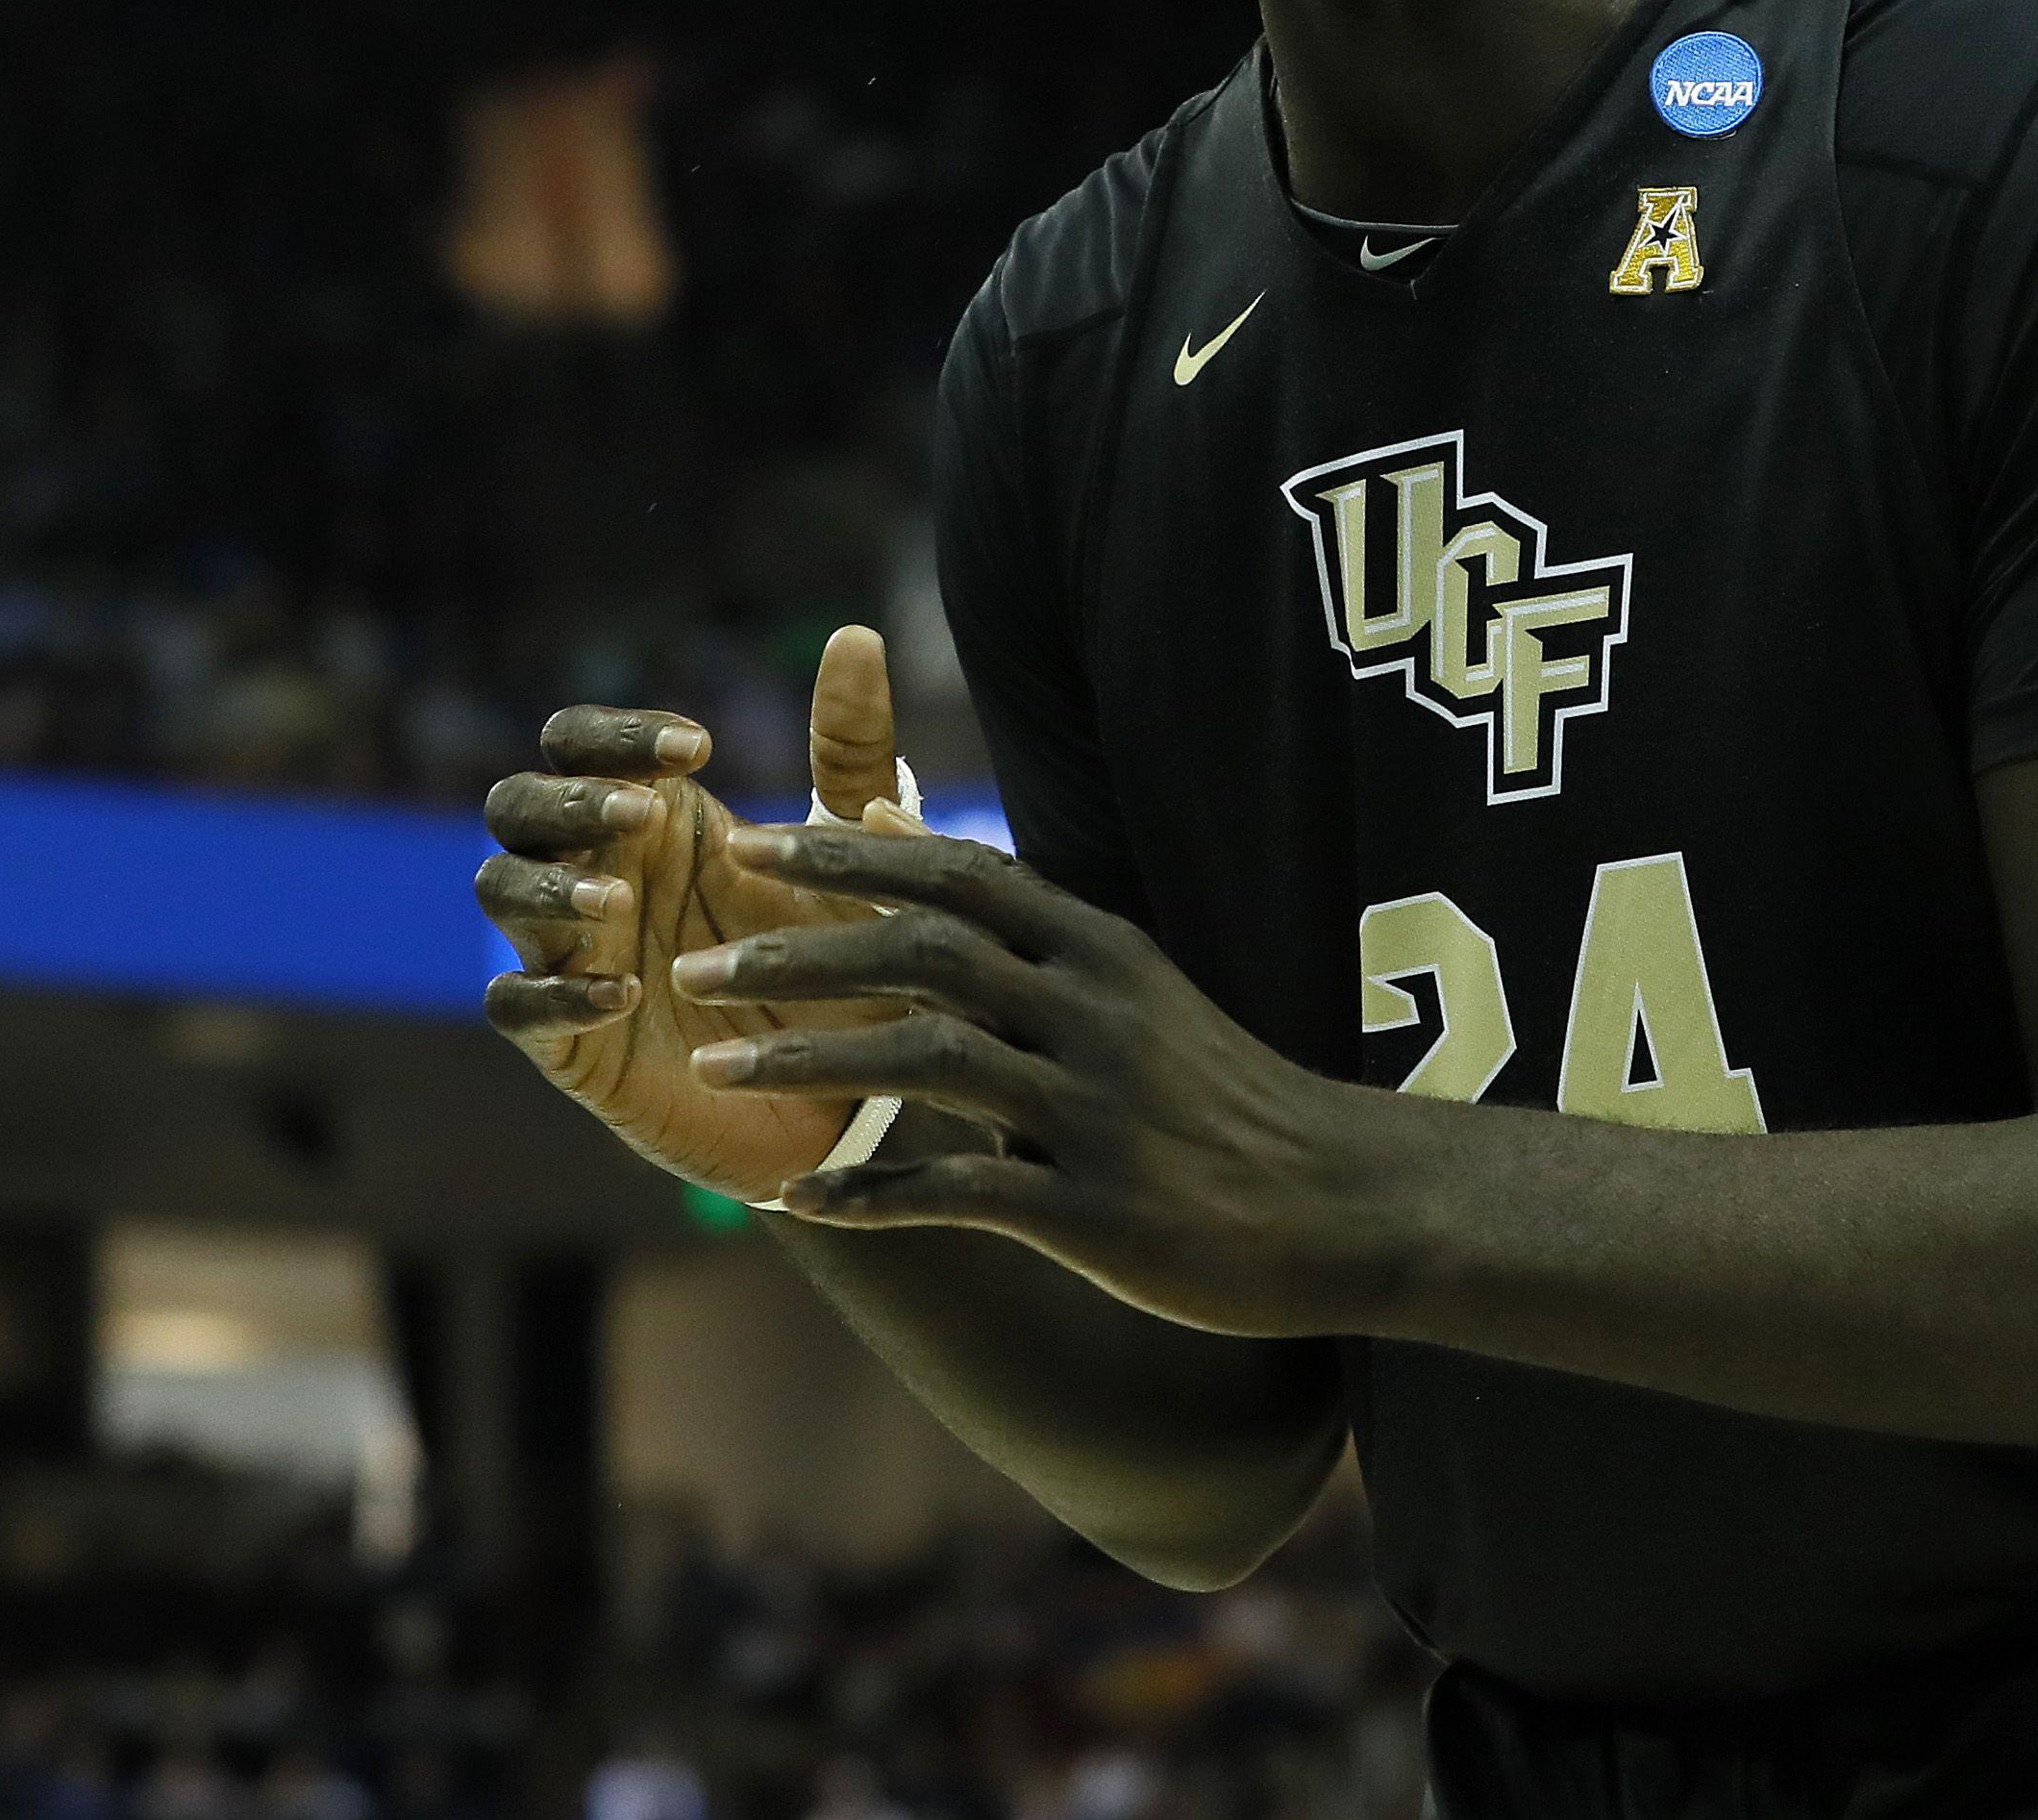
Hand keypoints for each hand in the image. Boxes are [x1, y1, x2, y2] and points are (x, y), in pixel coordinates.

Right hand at [475, 630, 913, 1201]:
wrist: (839, 1091)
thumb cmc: (832, 954)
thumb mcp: (850, 852)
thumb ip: (850, 747)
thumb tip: (857, 634)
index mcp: (647, 814)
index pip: (581, 740)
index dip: (618, 733)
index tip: (697, 749)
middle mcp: (592, 867)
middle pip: (517, 800)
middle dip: (567, 796)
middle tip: (642, 813)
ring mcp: (569, 949)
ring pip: (498, 887)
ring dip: (545, 883)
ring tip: (616, 900)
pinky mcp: (565, 1036)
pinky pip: (516, 1002)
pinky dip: (557, 992)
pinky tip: (623, 990)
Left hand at [666, 820, 1404, 1338]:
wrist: (1339, 1203)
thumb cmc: (1220, 1094)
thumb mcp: (1135, 984)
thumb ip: (1025, 925)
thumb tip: (903, 829)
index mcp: (1101, 950)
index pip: (958, 873)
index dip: (848, 856)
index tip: (751, 843)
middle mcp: (1093, 1012)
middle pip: (926, 951)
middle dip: (802, 953)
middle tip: (698, 965)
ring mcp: (1093, 1110)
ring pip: (926, 1059)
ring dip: (810, 1062)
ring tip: (717, 1070)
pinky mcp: (1094, 1208)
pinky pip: (958, 1190)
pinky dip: (870, 1192)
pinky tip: (800, 1199)